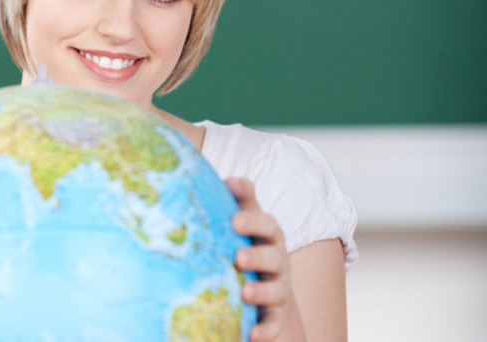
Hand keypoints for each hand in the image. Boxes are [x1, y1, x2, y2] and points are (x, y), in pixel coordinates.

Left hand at [227, 177, 304, 341]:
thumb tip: (218, 171)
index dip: (252, 215)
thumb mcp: (245, 225)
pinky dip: (265, 330)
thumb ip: (237, 200)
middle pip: (273, 256)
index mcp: (267, 237)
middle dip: (258, 255)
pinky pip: (273, 324)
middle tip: (238, 256)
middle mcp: (277, 262)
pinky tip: (251, 334)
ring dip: (261, 291)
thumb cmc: (251, 249)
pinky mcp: (276, 317)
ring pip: (275, 290)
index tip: (234, 211)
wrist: (274, 295)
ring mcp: (279, 289)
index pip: (265, 222)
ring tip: (245, 292)